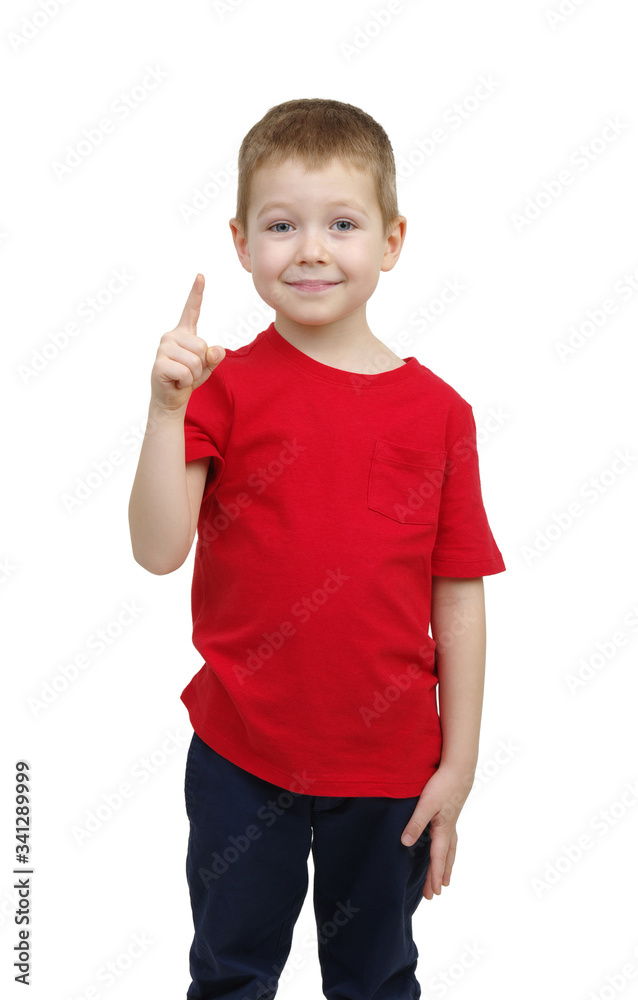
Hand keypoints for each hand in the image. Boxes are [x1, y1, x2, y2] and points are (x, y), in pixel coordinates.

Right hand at [150, 273, 225, 411]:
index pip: (191, 310)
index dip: (196, 293)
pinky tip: (176, 383)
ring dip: (194, 375)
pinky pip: (186, 373)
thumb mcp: (207, 367)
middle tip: (188, 372)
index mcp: (184, 334)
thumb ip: (214, 357)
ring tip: (182, 377)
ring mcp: (163, 349)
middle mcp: (171, 337)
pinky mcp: (159, 364)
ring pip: (195, 361)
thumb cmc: (188, 379)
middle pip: (202, 346)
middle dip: (202, 364)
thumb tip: (215, 350)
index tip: (200, 276)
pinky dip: (186, 382)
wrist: (171, 399)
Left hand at [400, 764, 474, 899]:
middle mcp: (449, 829)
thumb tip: (405, 843)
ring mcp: (451, 822)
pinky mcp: (451, 813)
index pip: (437, 858)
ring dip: (448, 864)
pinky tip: (447, 846)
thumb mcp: (426, 804)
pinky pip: (451, 839)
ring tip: (447, 877)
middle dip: (440, 875)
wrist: (459, 770)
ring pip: (451, 849)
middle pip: (445, 858)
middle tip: (435, 893)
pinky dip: (449, 849)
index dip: (435, 876)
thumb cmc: (442, 786)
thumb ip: (415, 823)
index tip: (434, 893)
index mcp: (443, 830)